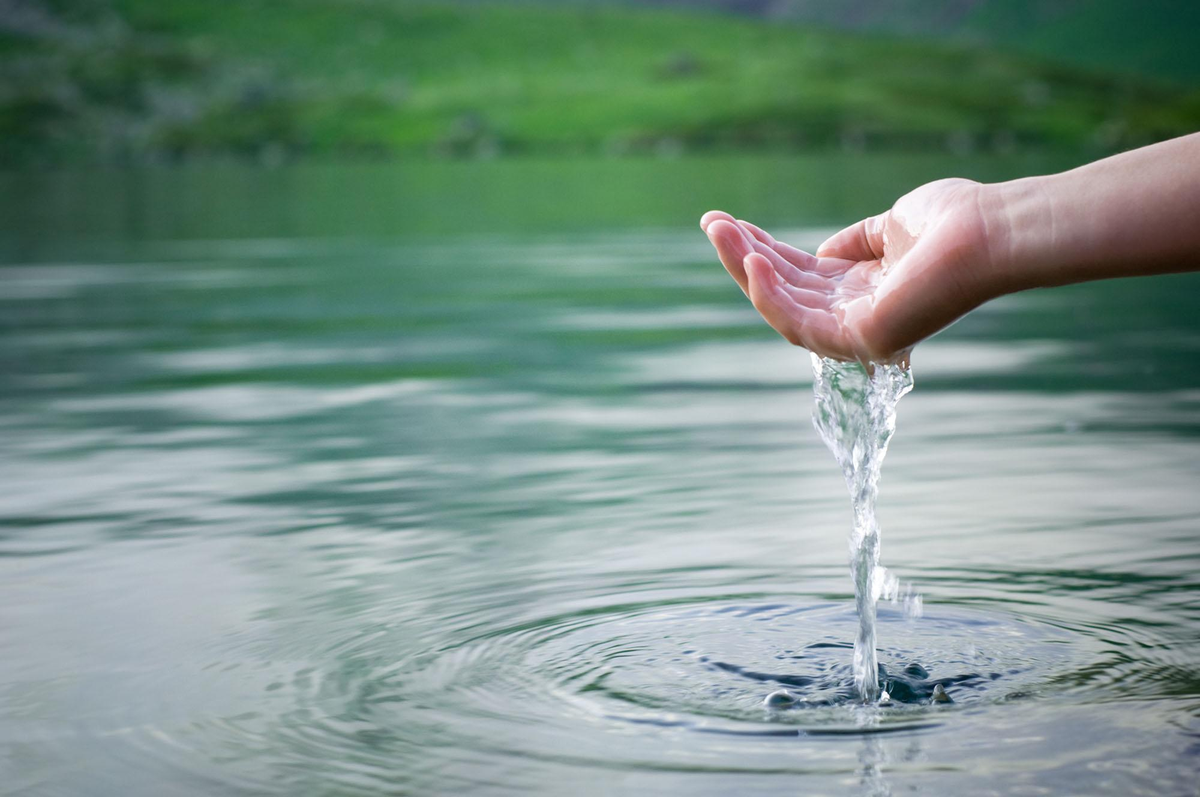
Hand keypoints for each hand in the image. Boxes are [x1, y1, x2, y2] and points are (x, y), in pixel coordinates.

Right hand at [701, 178, 998, 362]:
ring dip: (745, 270)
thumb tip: (821, 251)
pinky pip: (799, 323)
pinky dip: (771, 294)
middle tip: (711, 223)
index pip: (799, 276)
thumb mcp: (890, 226)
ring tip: (719, 232)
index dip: (762, 250)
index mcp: (863, 292)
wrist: (994, 231)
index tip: (729, 223)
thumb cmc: (957, 223)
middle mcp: (857, 317)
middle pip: (784, 291)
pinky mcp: (862, 338)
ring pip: (783, 308)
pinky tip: (754, 260)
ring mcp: (859, 332)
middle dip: (744, 257)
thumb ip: (855, 242)